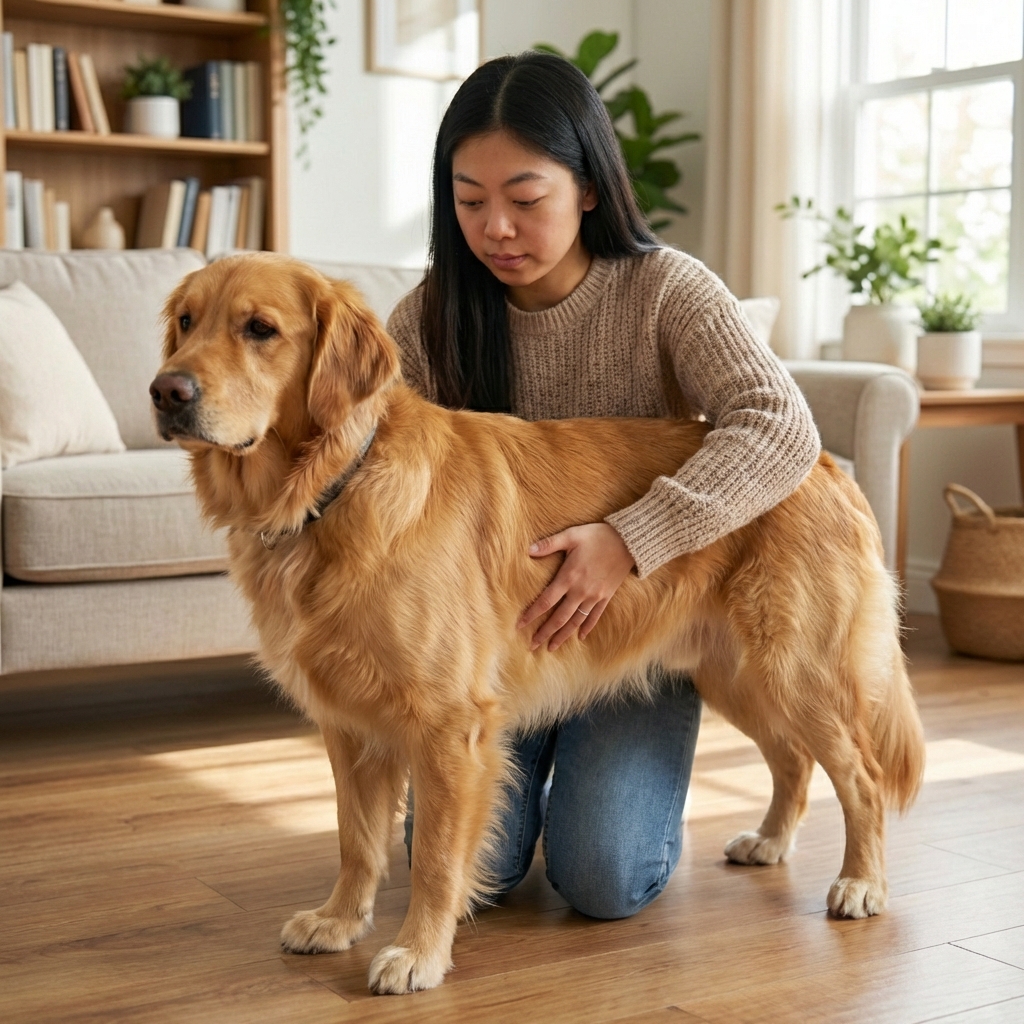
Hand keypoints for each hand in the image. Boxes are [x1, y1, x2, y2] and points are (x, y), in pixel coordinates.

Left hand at [518, 523, 634, 651]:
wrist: (628, 542)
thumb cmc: (598, 536)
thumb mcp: (572, 535)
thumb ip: (550, 544)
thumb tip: (529, 549)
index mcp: (569, 577)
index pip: (545, 601)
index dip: (532, 615)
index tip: (519, 625)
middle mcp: (580, 591)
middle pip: (559, 618)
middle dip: (544, 633)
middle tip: (532, 646)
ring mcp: (594, 596)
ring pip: (575, 622)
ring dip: (562, 636)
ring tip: (551, 647)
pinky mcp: (606, 596)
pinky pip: (595, 616)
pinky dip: (586, 627)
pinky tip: (579, 636)